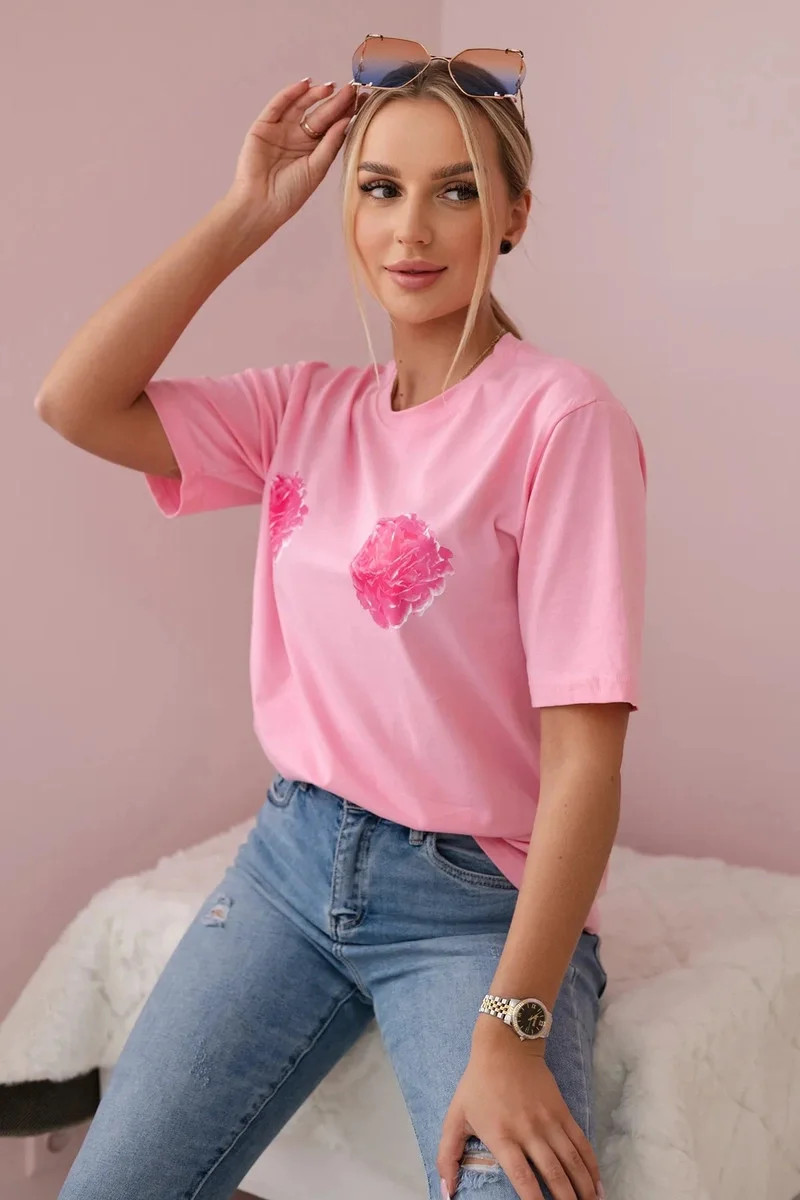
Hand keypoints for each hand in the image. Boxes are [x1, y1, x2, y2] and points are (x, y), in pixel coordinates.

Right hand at [225, 77, 358, 233]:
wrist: (261, 204)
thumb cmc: (290, 194)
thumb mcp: (317, 168)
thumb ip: (331, 144)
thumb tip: (346, 120)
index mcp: (314, 150)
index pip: (333, 127)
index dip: (346, 113)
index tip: (362, 101)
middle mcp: (299, 138)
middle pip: (320, 115)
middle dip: (335, 102)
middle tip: (351, 90)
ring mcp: (281, 130)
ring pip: (301, 106)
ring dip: (315, 95)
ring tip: (331, 88)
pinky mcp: (264, 126)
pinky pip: (278, 105)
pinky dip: (291, 94)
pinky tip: (305, 85)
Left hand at [436, 1026, 602, 1199]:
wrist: (505, 1047)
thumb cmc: (477, 1084)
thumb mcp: (455, 1118)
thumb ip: (447, 1157)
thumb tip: (445, 1193)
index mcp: (502, 1136)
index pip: (521, 1177)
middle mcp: (529, 1131)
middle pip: (554, 1174)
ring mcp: (549, 1121)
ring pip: (572, 1161)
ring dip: (583, 1188)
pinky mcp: (562, 1112)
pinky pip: (581, 1143)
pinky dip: (591, 1166)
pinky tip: (598, 1185)